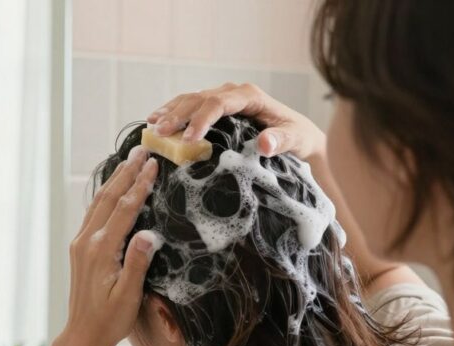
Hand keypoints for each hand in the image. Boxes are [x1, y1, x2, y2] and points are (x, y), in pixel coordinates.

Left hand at [61, 147, 160, 345]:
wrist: (83, 334)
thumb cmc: (110, 320)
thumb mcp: (129, 296)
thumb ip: (138, 263)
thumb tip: (149, 234)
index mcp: (101, 251)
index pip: (125, 210)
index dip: (140, 186)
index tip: (154, 165)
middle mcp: (87, 242)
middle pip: (109, 198)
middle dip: (127, 173)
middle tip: (143, 151)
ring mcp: (81, 244)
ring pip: (99, 203)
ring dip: (115, 180)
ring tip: (130, 161)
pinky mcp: (80, 249)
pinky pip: (94, 214)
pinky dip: (106, 196)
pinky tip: (114, 188)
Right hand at [147, 82, 325, 160]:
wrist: (299, 136)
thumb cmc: (298, 137)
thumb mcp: (295, 140)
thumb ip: (281, 140)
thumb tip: (264, 143)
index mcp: (250, 96)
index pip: (219, 102)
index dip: (201, 118)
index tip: (189, 138)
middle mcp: (235, 93)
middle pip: (200, 98)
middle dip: (179, 115)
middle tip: (161, 132)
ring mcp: (225, 98)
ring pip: (192, 98)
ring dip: (171, 111)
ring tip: (153, 125)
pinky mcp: (219, 107)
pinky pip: (192, 105)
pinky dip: (174, 111)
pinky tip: (158, 119)